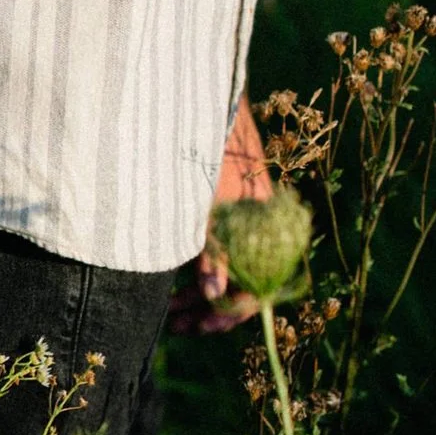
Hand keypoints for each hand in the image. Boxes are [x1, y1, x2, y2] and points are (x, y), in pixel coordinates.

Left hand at [171, 100, 270, 334]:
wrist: (215, 107)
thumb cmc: (211, 152)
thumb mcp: (208, 203)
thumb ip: (213, 248)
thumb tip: (213, 292)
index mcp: (267, 234)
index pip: (253, 293)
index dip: (224, 315)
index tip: (193, 326)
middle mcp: (264, 235)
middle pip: (241, 288)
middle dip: (206, 310)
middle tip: (173, 324)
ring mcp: (250, 228)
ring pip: (230, 275)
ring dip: (201, 293)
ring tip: (168, 308)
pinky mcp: (235, 219)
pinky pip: (224, 258)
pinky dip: (202, 271)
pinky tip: (174, 280)